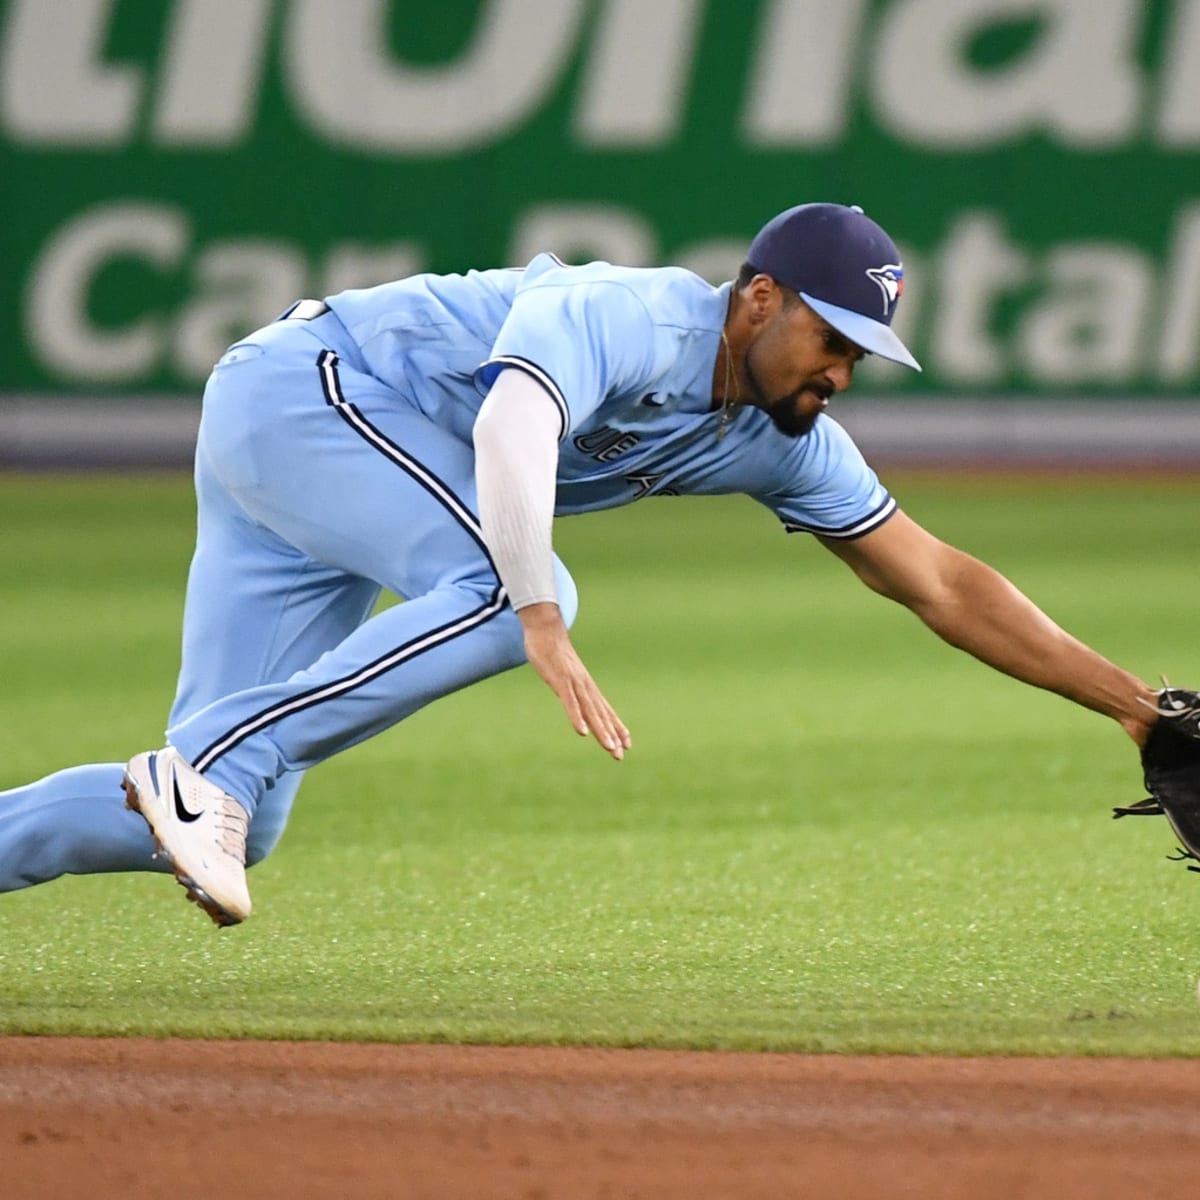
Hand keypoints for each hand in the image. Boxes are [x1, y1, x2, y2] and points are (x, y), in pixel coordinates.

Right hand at [517, 602, 630, 760]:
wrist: (545, 628)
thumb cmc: (554, 651)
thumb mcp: (566, 672)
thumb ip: (571, 686)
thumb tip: (573, 694)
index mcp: (587, 686)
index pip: (605, 710)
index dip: (616, 727)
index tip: (627, 744)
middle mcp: (585, 686)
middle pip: (601, 715)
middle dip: (611, 735)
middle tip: (620, 755)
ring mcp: (574, 683)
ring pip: (590, 711)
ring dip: (600, 730)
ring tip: (610, 748)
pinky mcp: (561, 680)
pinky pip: (570, 702)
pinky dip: (577, 717)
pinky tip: (582, 732)